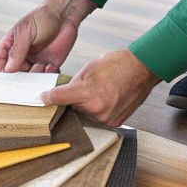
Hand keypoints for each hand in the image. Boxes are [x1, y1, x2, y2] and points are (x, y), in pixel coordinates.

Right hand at [0, 0, 96, 73]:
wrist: (64, 13)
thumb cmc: (42, 16)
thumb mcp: (25, 31)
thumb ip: (17, 50)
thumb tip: (8, 68)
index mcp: (12, 45)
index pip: (0, 61)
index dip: (0, 70)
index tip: (3, 78)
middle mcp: (24, 55)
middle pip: (16, 73)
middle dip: (18, 79)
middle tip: (22, 82)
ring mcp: (37, 60)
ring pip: (32, 77)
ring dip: (35, 79)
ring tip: (38, 72)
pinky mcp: (52, 63)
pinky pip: (48, 76)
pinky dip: (49, 78)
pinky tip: (50, 69)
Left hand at [42, 49, 158, 127]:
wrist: (142, 69)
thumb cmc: (118, 64)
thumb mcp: (89, 68)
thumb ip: (74, 83)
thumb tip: (62, 92)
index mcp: (88, 93)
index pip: (60, 98)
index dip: (49, 98)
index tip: (43, 99)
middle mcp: (97, 109)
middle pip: (73, 109)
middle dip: (74, 100)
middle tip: (83, 89)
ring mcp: (107, 118)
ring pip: (86, 114)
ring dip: (87, 106)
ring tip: (100, 91)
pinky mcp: (115, 122)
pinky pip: (99, 118)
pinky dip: (99, 110)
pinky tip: (107, 98)